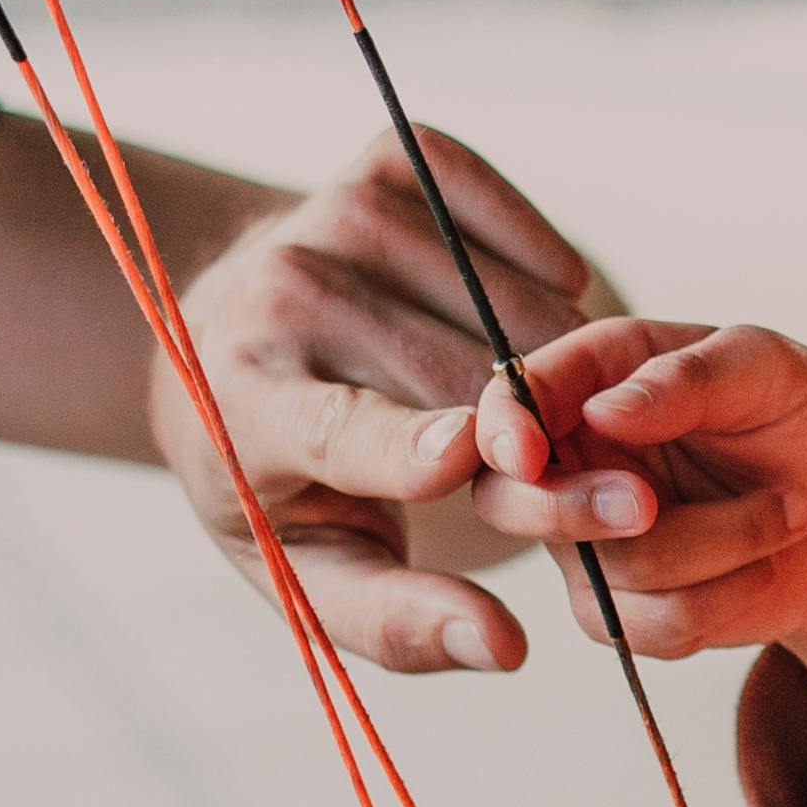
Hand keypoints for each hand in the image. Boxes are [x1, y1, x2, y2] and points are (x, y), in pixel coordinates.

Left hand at [158, 128, 617, 675]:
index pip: (343, 427)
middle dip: (540, 440)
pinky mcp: (391, 157)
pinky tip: (523, 321)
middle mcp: (283, 289)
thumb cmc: (282, 480)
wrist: (223, 339)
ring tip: (535, 411)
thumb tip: (504, 649)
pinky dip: (545, 274)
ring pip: (506, 303)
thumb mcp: (314, 571)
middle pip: (459, 375)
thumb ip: (402, 619)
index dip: (416, 445)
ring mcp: (336, 212)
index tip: (489, 460)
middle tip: (583, 487)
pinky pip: (508, 217)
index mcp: (244, 402)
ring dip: (556, 367)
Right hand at [464, 319, 806, 759]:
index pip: (513, 398)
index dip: (502, 427)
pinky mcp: (626, 610)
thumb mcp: (770, 369)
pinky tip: (766, 563)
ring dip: (718, 545)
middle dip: (571, 510)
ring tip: (790, 511)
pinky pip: (645, 625)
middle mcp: (576, 459)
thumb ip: (690, 376)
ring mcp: (592, 542)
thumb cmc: (806, 421)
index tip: (526, 453)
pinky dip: (726, 598)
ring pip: (605, 569)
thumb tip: (603, 410)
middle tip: (648, 504)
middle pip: (506, 500)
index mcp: (596, 378)